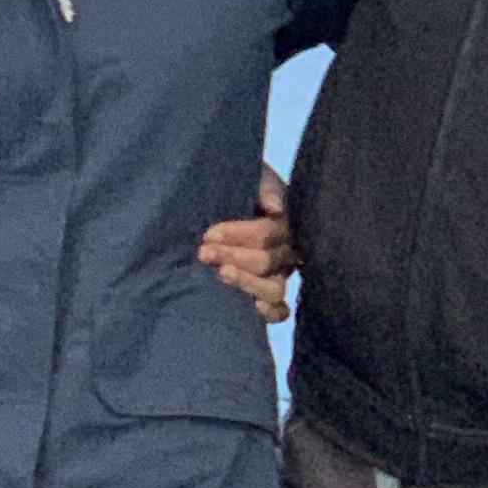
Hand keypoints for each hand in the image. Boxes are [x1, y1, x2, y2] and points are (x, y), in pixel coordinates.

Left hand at [195, 165, 294, 324]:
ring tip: (219, 275)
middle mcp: (284, 250)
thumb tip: (275, 208)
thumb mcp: (247, 175)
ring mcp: (278, 275)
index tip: (209, 233)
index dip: (239, 235)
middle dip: (233, 256)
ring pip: (274, 288)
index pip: (268, 233)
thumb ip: (263, 185)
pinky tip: (252, 308)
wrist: (211, 198)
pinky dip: (269, 312)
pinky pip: (279, 312)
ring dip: (246, 283)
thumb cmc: (229, 186)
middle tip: (202, 252)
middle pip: (267, 261)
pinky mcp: (268, 297)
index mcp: (281, 221)